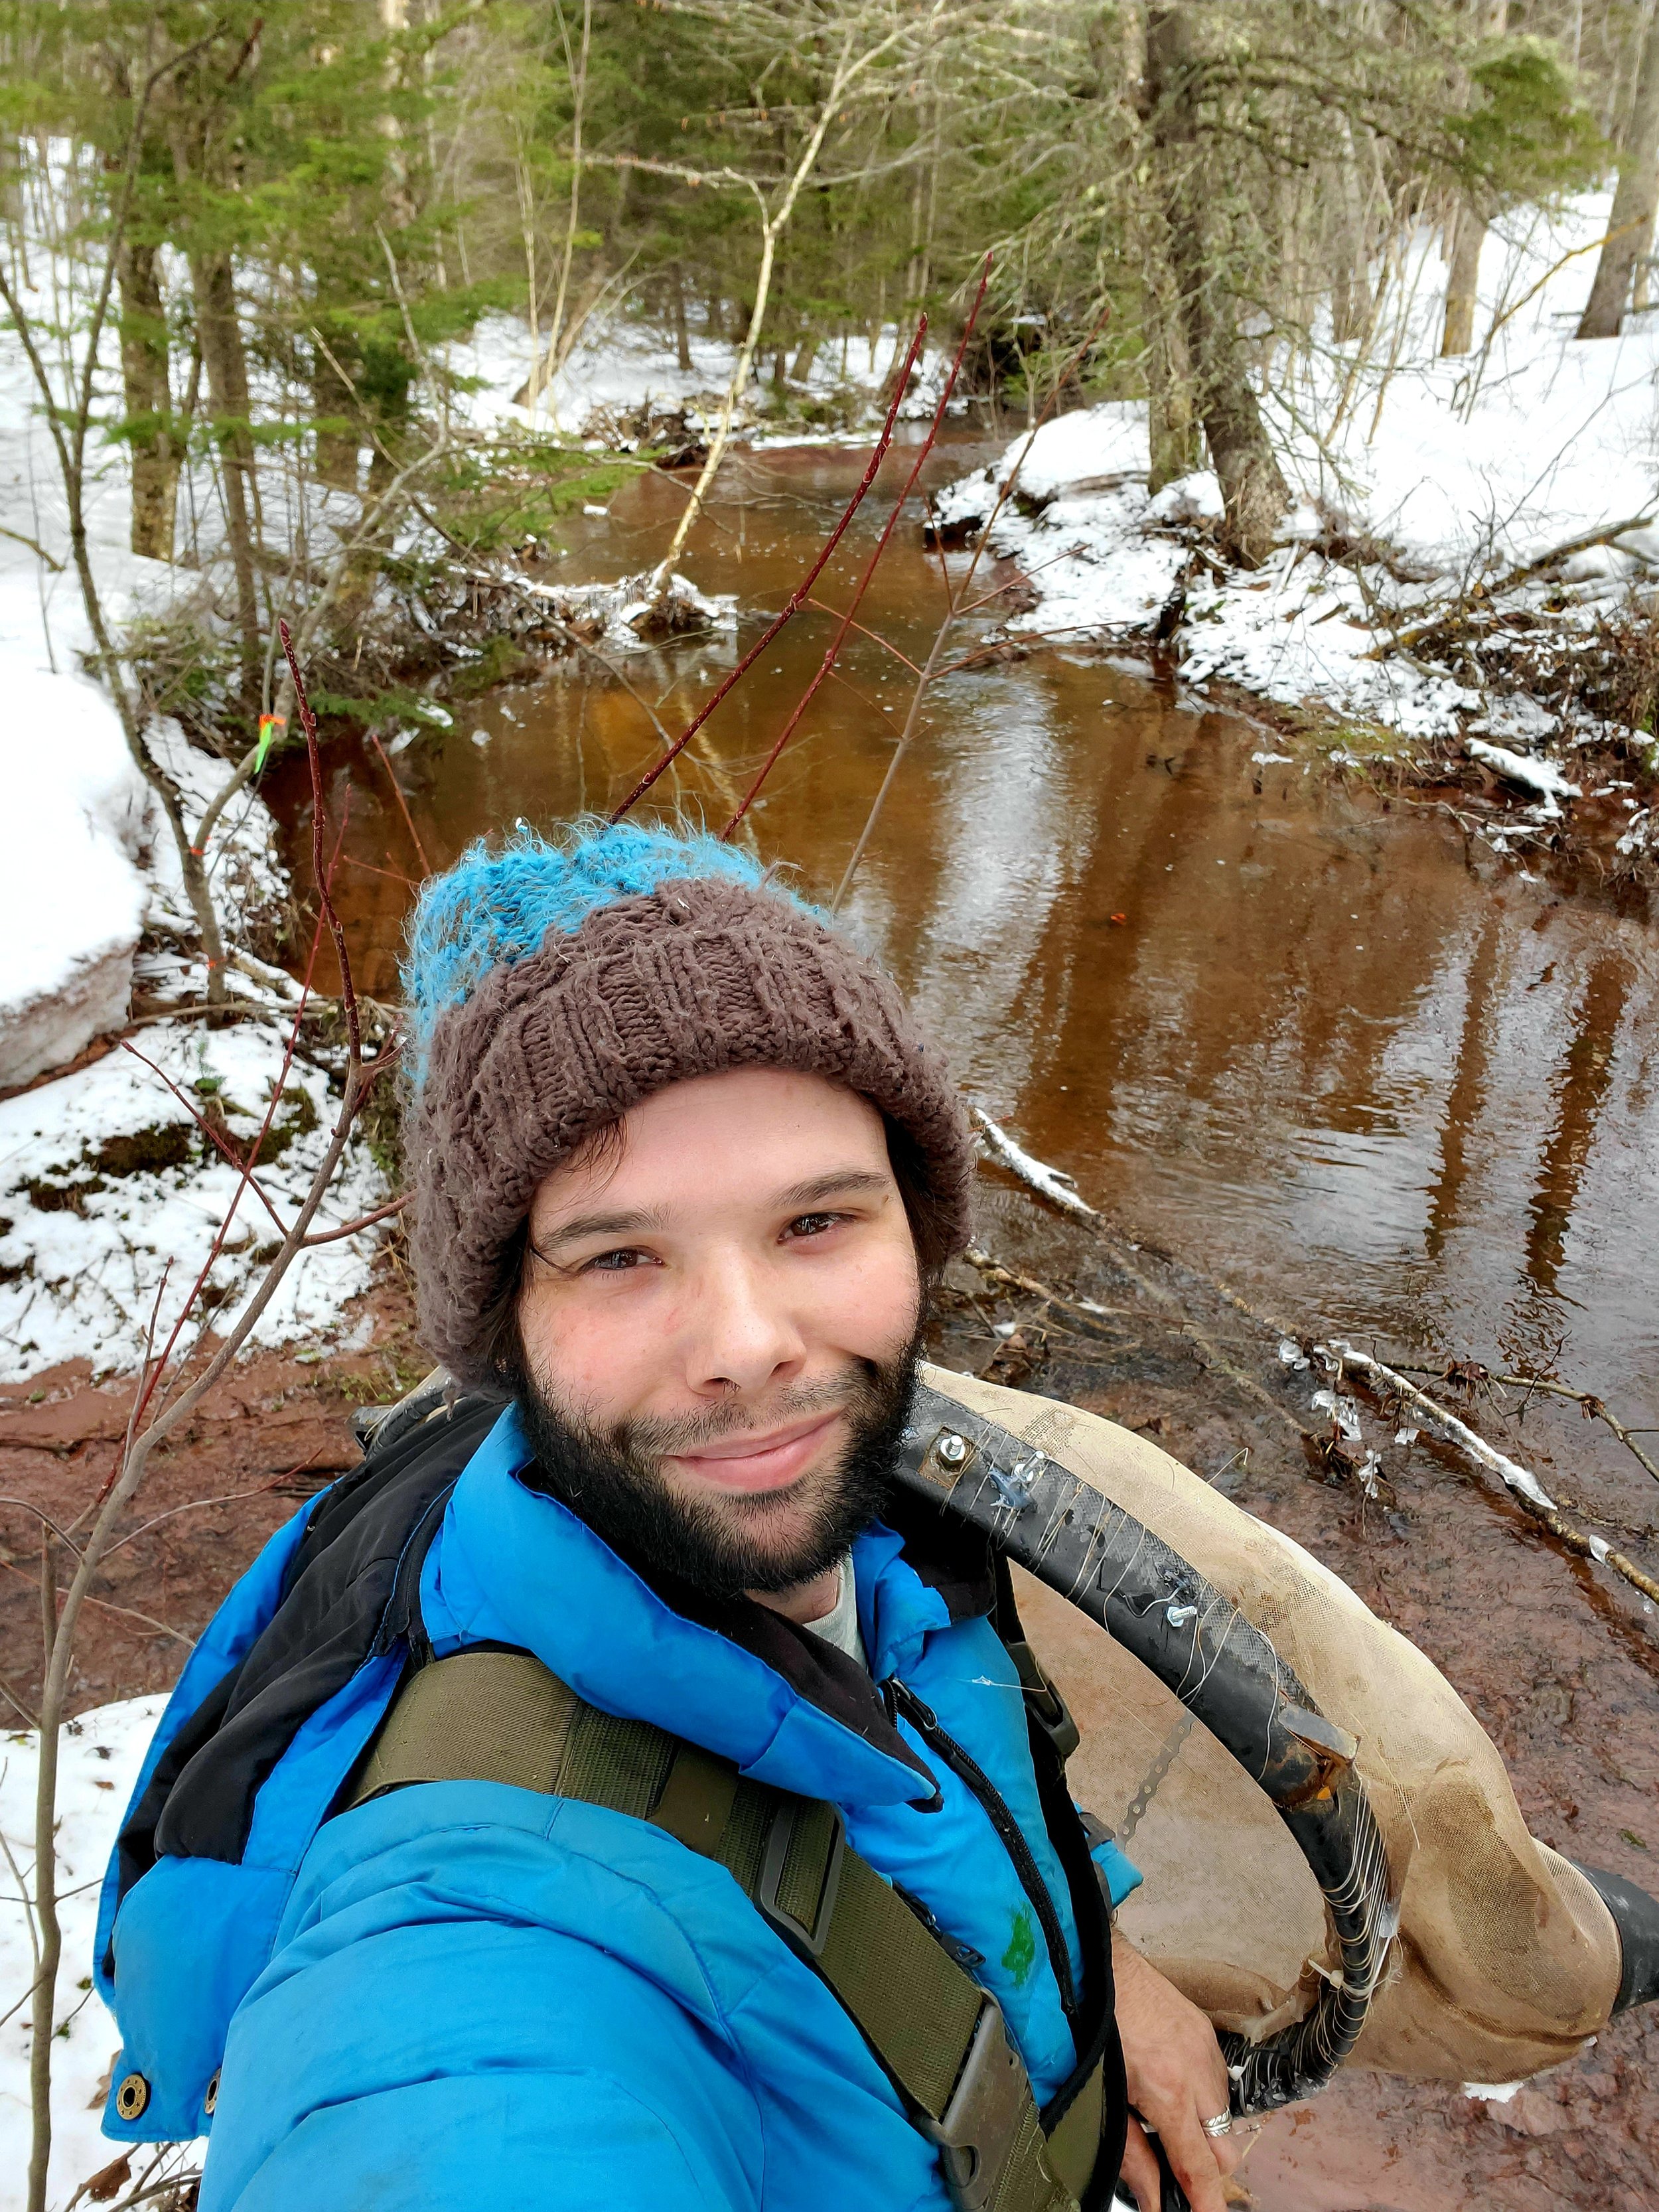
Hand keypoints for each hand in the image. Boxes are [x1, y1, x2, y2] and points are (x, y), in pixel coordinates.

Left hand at [1111, 1929, 1240, 2211]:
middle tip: (1174, 2163)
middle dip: (1205, 2166)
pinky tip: (1169, 2083)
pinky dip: (1201, 2095)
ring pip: (1224, 2116)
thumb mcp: (1104, 2100)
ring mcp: (1206, 2048)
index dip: (1208, 2202)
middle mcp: (1197, 2070)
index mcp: (1168, 2092)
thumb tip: (1153, 2199)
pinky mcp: (1206, 2032)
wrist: (1096, 1963)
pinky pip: (1218, 2081)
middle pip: (1224, 2149)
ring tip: (1163, 2114)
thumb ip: (1133, 2156)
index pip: (1201, 2166)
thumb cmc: (1091, 2027)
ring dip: (1203, 2128)